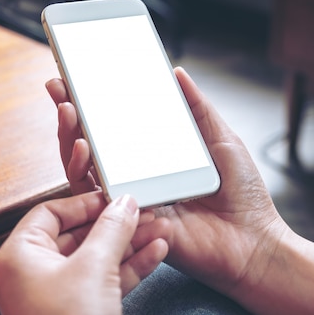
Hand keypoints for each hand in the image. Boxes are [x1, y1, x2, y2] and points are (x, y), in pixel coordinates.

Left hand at [0, 192, 170, 314]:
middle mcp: (33, 273)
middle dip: (116, 224)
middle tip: (141, 212)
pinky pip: (103, 280)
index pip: (50, 212)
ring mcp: (56, 295)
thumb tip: (123, 204)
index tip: (113, 197)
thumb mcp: (94, 269)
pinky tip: (153, 254)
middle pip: (78, 234)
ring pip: (96, 258)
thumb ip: (112, 230)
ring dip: (129, 244)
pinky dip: (128, 268)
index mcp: (20, 256)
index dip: (85, 202)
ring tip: (157, 230)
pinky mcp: (77, 313)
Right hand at [46, 68, 289, 300]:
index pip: (117, 127)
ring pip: (84, 170)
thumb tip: (176, 72)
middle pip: (92, 146)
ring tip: (67, 111)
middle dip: (70, 115)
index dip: (96, 104)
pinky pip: (94, 199)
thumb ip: (198, 108)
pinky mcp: (128, 222)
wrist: (253, 242)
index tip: (78, 78)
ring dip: (69, 139)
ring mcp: (130, 199)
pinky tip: (82, 148)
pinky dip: (81, 172)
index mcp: (156, 157)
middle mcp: (138, 177)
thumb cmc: (243, 194)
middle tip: (60, 88)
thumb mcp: (222, 139)